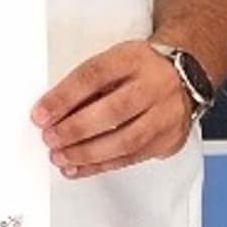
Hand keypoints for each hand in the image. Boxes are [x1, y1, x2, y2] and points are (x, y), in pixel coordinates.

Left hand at [35, 39, 199, 177]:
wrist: (185, 75)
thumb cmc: (141, 69)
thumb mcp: (115, 62)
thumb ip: (88, 85)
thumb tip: (52, 112)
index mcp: (135, 58)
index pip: (96, 75)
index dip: (65, 97)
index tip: (41, 113)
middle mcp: (156, 85)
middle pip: (114, 110)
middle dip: (76, 129)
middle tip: (50, 138)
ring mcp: (167, 114)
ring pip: (126, 140)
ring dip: (87, 153)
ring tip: (61, 156)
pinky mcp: (169, 139)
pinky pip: (132, 158)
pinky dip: (101, 166)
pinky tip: (80, 167)